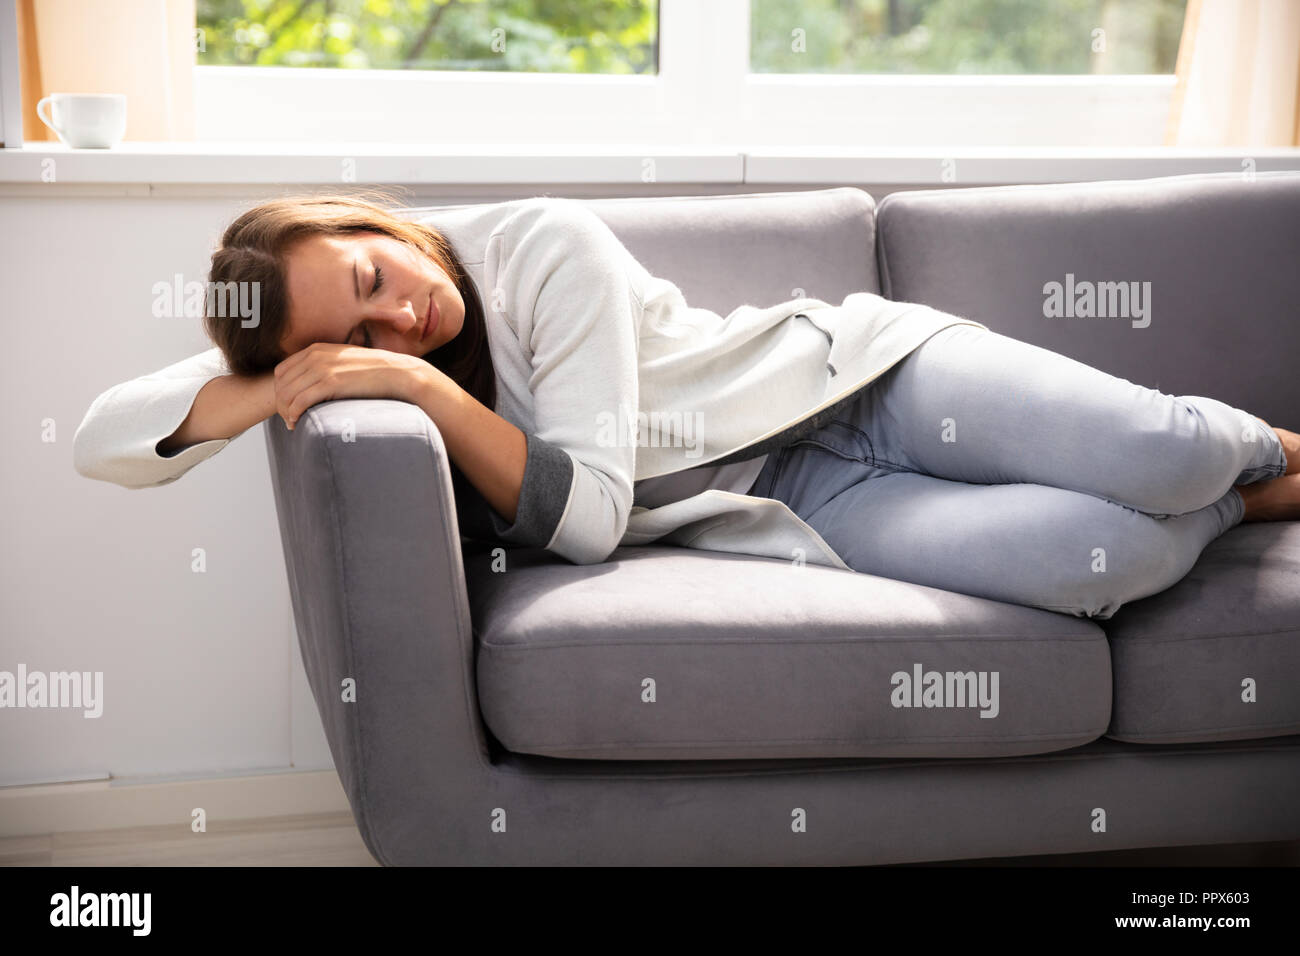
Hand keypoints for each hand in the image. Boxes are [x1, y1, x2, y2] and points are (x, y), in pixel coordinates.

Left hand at [273, 342, 432, 429]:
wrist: (397, 373)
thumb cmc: (375, 373)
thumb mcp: (344, 361)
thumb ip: (326, 366)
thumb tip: (313, 384)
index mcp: (316, 349)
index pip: (282, 371)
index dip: (281, 391)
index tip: (289, 406)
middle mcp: (315, 356)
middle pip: (281, 384)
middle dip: (281, 404)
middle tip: (290, 419)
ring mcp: (322, 368)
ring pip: (287, 394)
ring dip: (286, 412)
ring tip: (293, 423)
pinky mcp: (330, 383)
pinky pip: (299, 401)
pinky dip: (294, 414)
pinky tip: (299, 422)